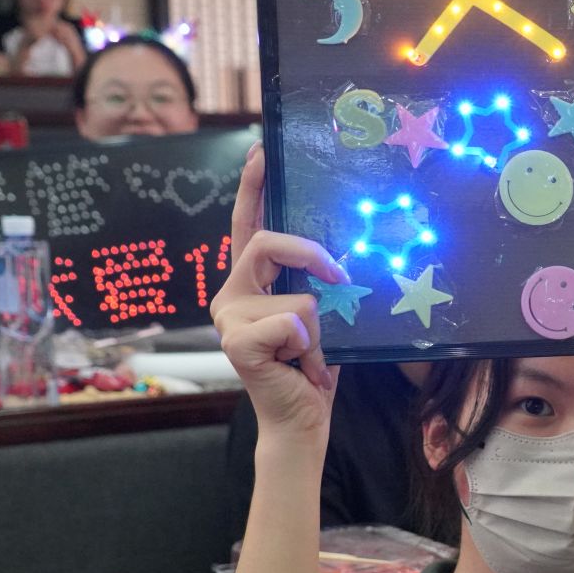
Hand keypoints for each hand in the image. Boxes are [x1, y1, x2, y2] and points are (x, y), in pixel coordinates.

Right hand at [210, 143, 339, 442]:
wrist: (301, 422)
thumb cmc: (312, 370)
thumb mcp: (322, 319)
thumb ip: (320, 287)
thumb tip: (343, 261)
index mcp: (250, 284)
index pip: (249, 227)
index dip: (253, 188)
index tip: (260, 150)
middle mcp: (231, 294)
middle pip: (268, 244)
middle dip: (312, 256)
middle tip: (340, 277)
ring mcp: (230, 317)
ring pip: (300, 296)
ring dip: (320, 331)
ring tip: (308, 358)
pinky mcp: (237, 340)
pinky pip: (296, 322)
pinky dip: (312, 348)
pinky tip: (298, 368)